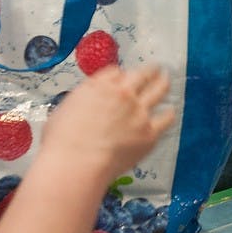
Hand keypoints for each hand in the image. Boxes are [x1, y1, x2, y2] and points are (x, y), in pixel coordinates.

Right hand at [40, 65, 174, 181]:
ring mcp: (139, 112)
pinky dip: (168, 113)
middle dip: (150, 70)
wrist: (76, 163)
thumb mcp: (64, 109)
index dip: (121, 75)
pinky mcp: (149, 132)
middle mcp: (123, 94)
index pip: (116, 72)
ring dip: (163, 83)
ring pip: (159, 90)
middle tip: (155, 69)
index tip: (125, 77)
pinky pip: (166, 118)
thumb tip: (90, 101)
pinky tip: (170, 112)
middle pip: (142, 74)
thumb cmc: (61, 141)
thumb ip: (82, 101)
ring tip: (166, 80)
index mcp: (99, 86)